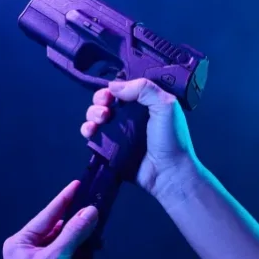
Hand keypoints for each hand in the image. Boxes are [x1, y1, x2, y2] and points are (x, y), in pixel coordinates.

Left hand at [1, 180, 98, 258]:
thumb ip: (75, 232)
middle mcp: (31, 251)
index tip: (79, 184)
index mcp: (22, 242)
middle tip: (98, 241)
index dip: (65, 199)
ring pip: (75, 253)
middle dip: (83, 243)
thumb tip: (90, 211)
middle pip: (66, 233)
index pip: (48, 213)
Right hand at [80, 78, 197, 203]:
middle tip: (106, 107)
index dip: (113, 88)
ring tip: (101, 120)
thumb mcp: (166, 106)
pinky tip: (90, 131)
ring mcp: (119, 133)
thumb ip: (144, 89)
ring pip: (96, 116)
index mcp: (144, 103)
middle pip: (106, 101)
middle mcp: (130, 116)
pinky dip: (87, 129)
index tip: (111, 93)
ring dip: (92, 113)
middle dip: (100, 99)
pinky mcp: (110, 148)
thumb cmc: (171, 138)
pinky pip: (93, 136)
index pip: (122, 89)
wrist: (168, 173)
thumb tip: (113, 86)